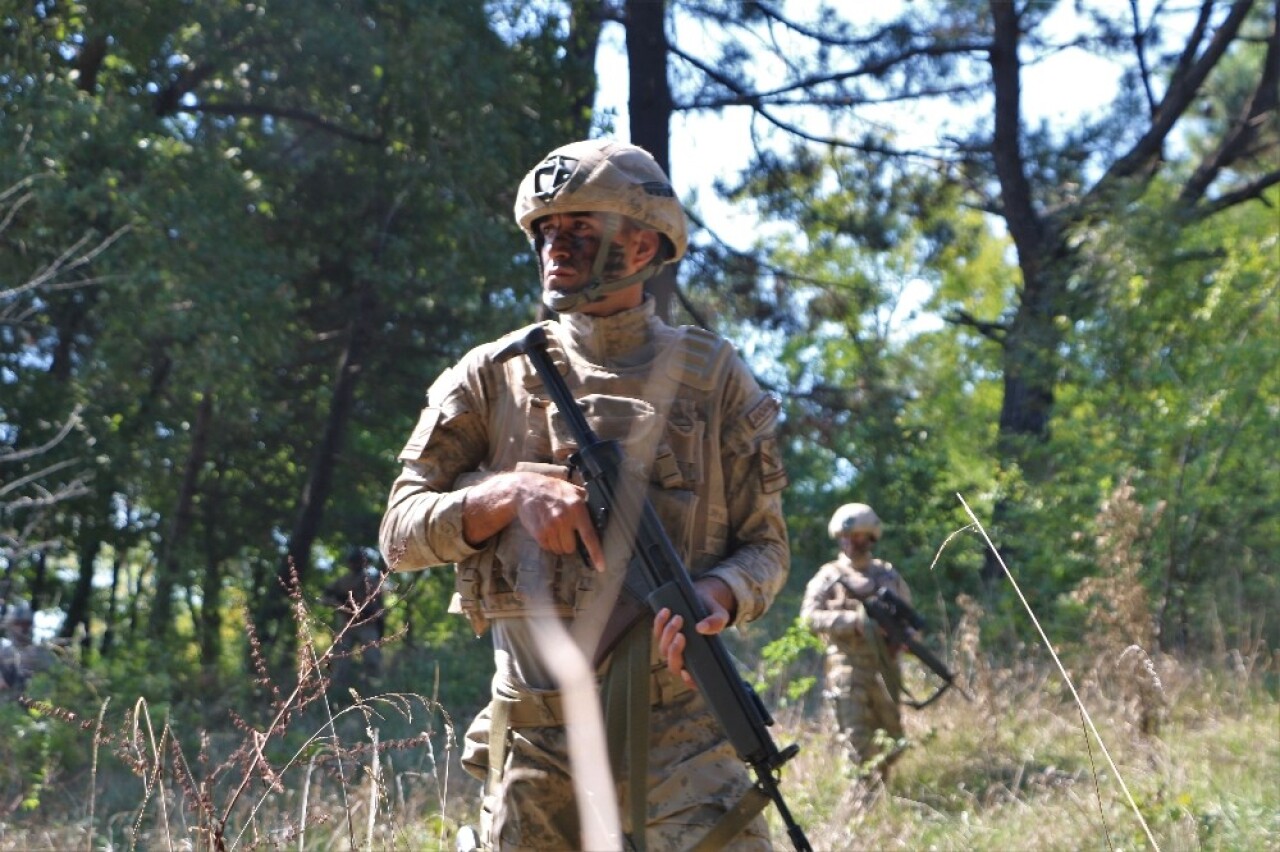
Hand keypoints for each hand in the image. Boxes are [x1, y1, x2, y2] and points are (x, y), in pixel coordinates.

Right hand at [463, 471, 604, 570]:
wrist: (526, 490)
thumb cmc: (552, 490)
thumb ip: (585, 501)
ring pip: (558, 550)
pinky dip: (547, 542)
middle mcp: (564, 519)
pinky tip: (545, 529)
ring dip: (557, 543)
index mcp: (577, 508)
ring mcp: (550, 527)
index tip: (601, 567)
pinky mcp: (538, 533)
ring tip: (553, 528)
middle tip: (564, 531)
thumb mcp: (572, 490)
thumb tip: (597, 514)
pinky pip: (547, 547)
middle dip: (569, 543)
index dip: (596, 553)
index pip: (589, 535)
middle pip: (571, 548)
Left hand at [653, 576, 735, 688]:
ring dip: (667, 634)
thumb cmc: (714, 614)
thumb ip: (715, 622)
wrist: (705, 599)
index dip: (688, 681)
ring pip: (663, 648)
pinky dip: (659, 622)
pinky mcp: (664, 633)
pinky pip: (657, 632)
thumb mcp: (720, 616)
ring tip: (678, 618)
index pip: (693, 680)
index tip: (686, 673)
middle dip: (674, 651)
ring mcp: (672, 646)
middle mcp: (684, 657)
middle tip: (681, 635)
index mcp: (700, 660)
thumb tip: (700, 628)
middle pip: (673, 664)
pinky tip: (666, 611)